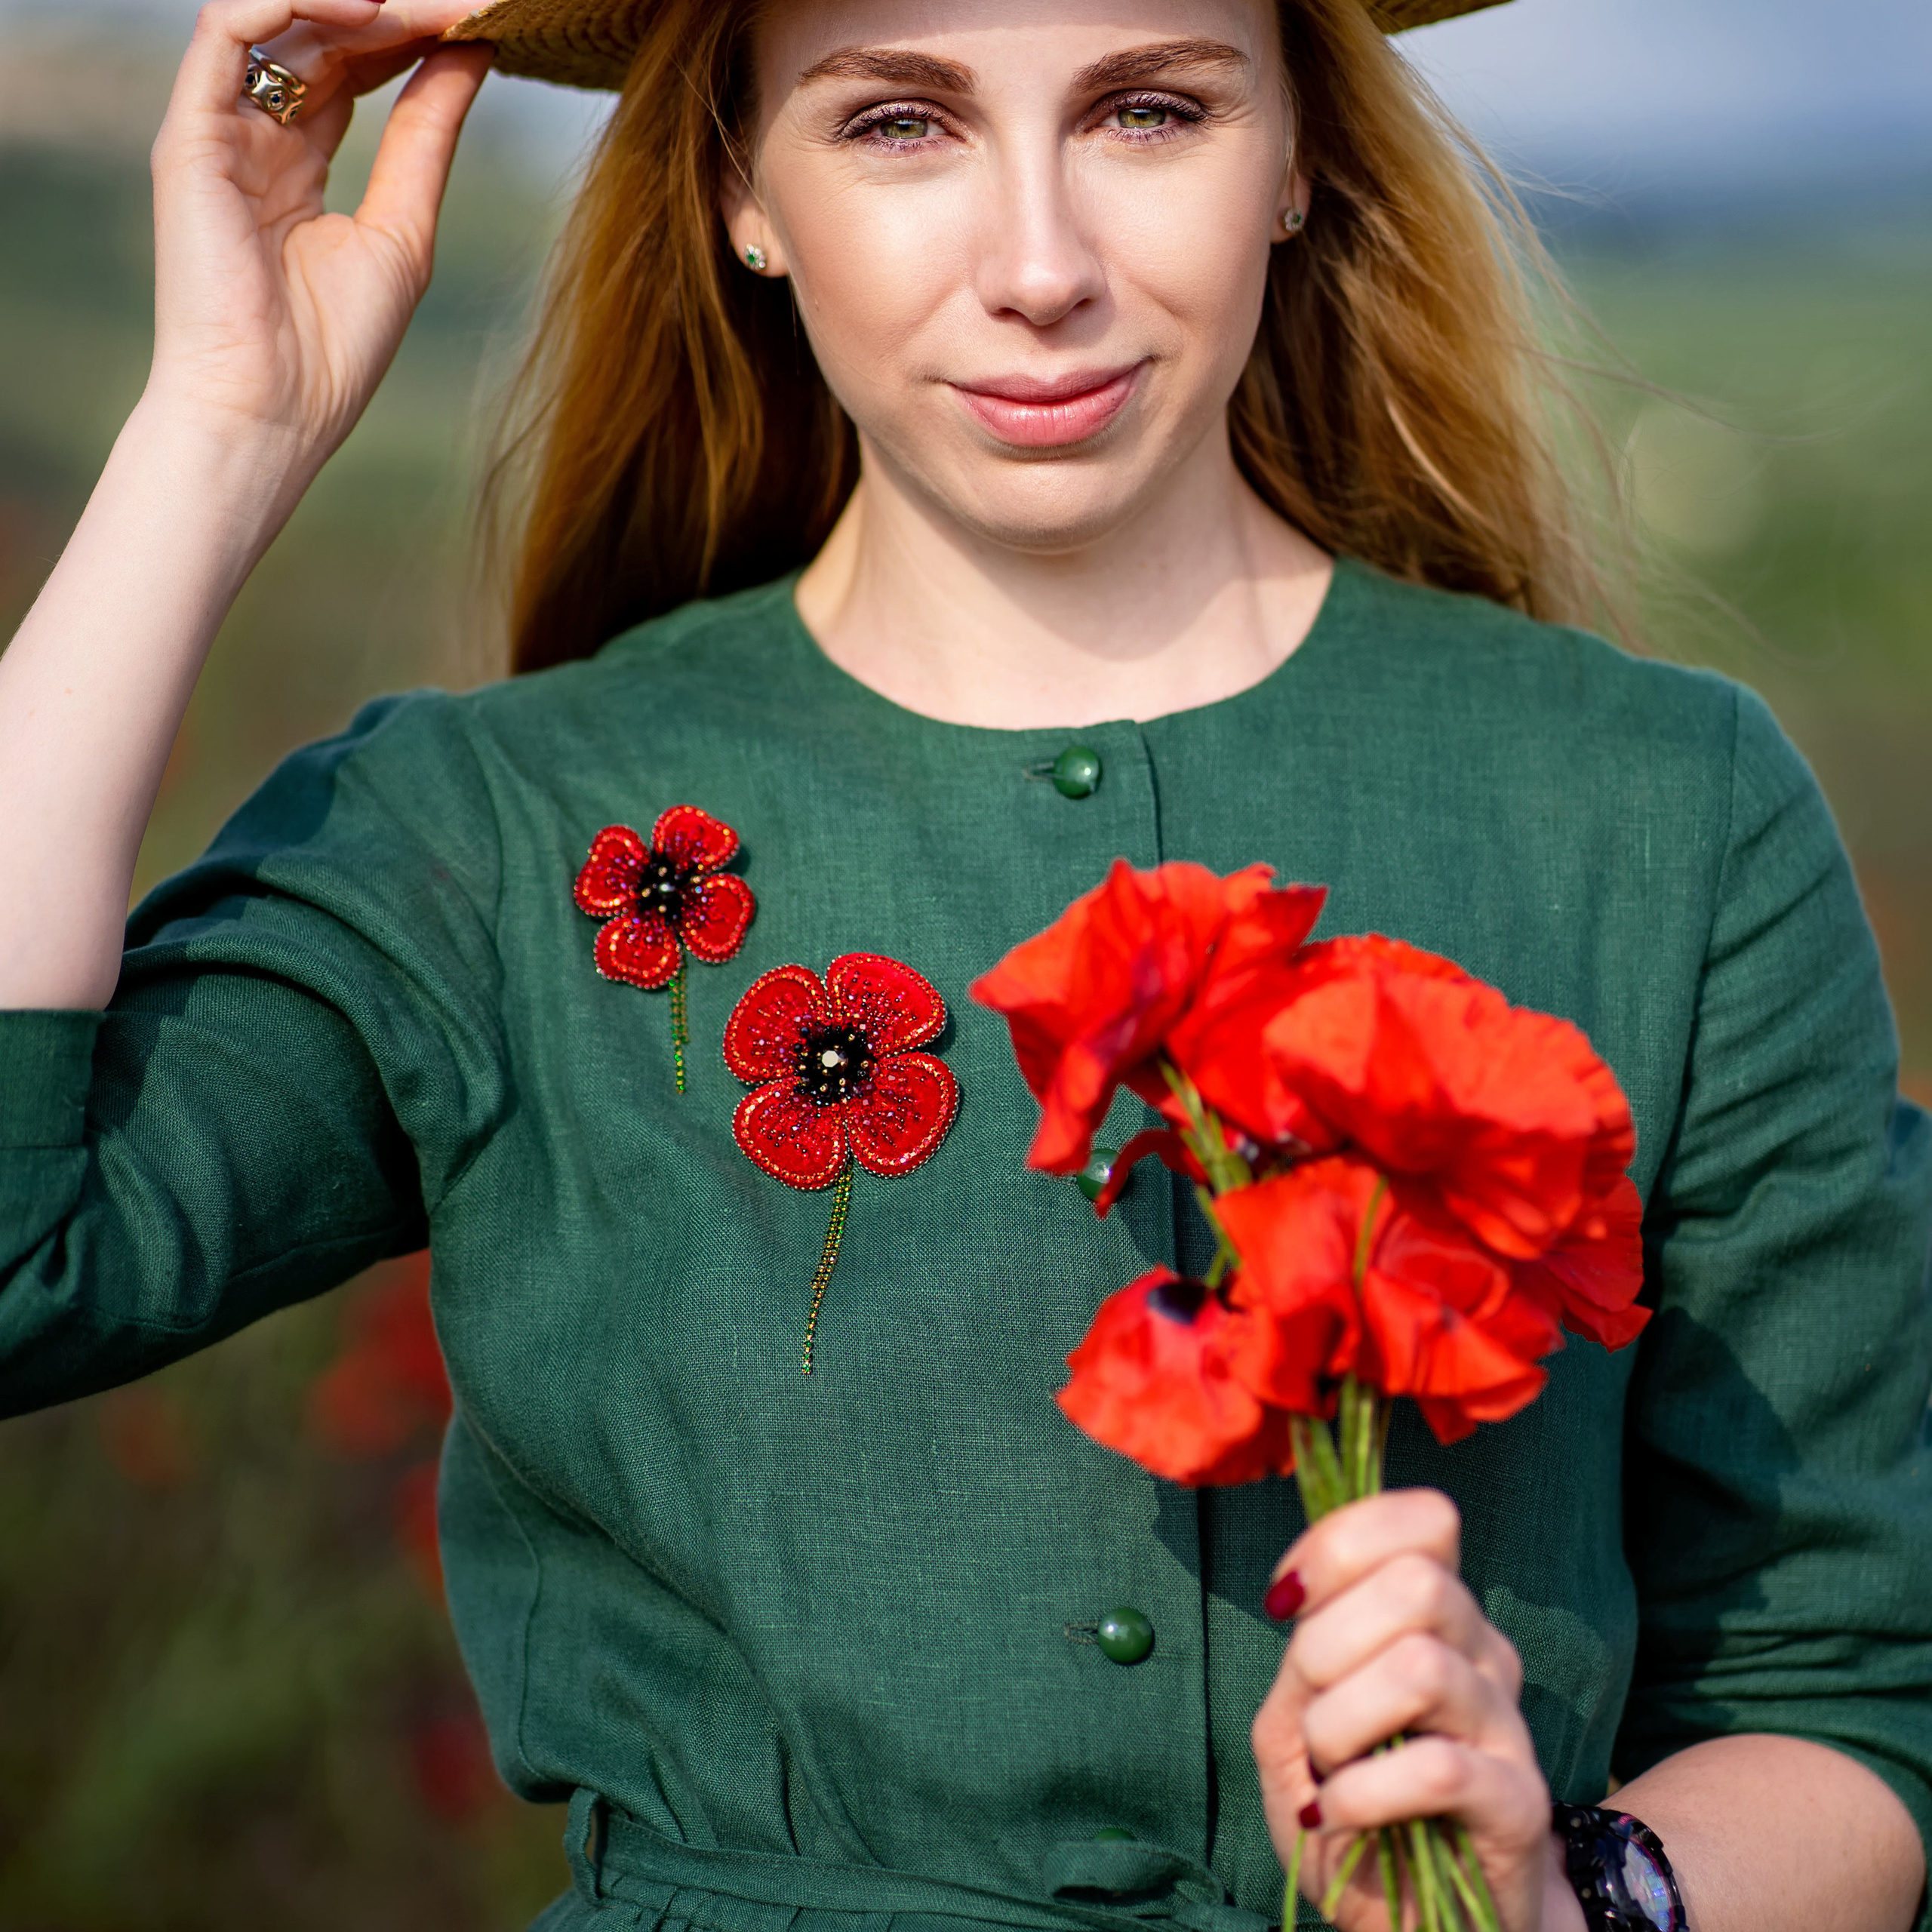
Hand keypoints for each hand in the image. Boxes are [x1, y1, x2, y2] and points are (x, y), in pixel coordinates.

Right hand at [147, 0, 490, 468]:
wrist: (270, 412)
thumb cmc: (332, 349)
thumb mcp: (405, 227)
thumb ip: (427, 135)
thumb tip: (472, 54)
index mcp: (296, 164)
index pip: (350, 67)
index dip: (412, 37)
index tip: (481, 25)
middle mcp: (251, 137)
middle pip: (320, 37)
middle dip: (397, 14)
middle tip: (470, 7)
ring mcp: (218, 131)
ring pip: (277, 19)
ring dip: (356, 3)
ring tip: (428, 9)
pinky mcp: (190, 133)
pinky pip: (227, 29)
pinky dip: (293, 3)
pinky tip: (368, 11)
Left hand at [1251, 1489, 1574, 1931]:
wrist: (1417, 1921)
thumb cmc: (1352, 1807)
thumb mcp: (1298, 1723)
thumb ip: (1301, 1654)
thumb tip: (1294, 1593)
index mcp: (1436, 1617)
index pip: (1424, 1521)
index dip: (1342, 1541)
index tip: (1288, 1597)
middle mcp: (1482, 1654)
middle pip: (1418, 1581)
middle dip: (1330, 1641)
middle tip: (1312, 1706)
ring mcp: (1506, 1726)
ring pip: (1422, 1665)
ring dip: (1341, 1722)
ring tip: (1329, 1766)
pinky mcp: (1519, 1802)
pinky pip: (1438, 1766)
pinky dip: (1362, 1791)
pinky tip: (1339, 1813)